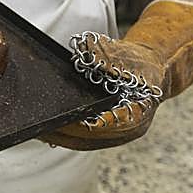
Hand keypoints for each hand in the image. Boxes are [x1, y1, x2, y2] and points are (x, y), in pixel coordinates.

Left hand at [40, 32, 165, 149]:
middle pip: (88, 139)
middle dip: (61, 134)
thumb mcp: (130, 56)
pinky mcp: (109, 132)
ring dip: (61, 137)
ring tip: (37, 131)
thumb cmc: (144, 64)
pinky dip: (68, 133)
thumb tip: (88, 50)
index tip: (56, 120)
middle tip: (36, 128)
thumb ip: (110, 56)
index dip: (77, 125)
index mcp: (135, 115)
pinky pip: (86, 137)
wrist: (156, 70)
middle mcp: (127, 130)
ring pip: (85, 141)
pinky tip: (50, 127)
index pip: (100, 126)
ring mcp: (118, 134)